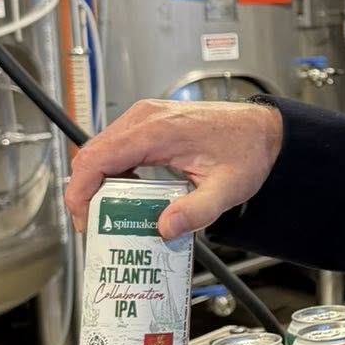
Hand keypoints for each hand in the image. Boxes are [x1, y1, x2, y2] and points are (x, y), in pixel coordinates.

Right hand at [65, 99, 284, 240]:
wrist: (264, 130)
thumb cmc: (247, 151)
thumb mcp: (227, 189)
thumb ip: (197, 211)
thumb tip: (165, 228)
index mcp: (156, 130)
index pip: (97, 159)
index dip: (80, 191)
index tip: (83, 220)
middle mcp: (144, 118)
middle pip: (92, 155)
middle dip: (86, 192)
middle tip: (97, 225)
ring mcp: (145, 117)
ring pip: (101, 151)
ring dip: (99, 183)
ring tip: (112, 214)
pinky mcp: (149, 123)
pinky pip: (117, 147)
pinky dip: (113, 171)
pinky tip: (130, 194)